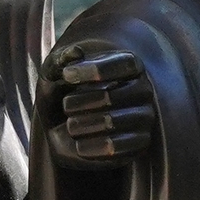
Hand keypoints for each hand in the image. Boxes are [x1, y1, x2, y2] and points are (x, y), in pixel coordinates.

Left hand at [44, 41, 155, 168]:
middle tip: (66, 106)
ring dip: (80, 125)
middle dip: (77, 102)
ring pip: (110, 122)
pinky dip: (90, 147)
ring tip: (71, 125)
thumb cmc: (65, 95)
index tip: (67, 75)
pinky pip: (116, 147)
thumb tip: (76, 52)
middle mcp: (143, 89)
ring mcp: (145, 117)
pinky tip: (79, 145)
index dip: (94, 70)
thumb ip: (59, 61)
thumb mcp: (54, 75)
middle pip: (109, 97)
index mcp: (130, 65)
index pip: (122, 64)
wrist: (66, 131)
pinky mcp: (141, 143)